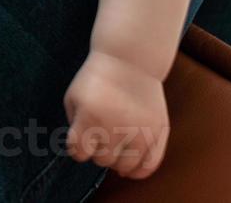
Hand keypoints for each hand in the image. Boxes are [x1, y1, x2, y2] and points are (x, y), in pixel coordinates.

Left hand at [64, 50, 169, 178]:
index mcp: (90, 118)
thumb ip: (73, 125)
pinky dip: (139, 171)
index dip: (78, 149)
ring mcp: (139, 131)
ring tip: (114, 148)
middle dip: (97, 152)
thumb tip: (82, 150)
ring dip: (116, 161)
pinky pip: (150, 164)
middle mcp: (115, 128)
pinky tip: (131, 169)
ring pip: (125, 166)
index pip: (79, 153)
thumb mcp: (73, 96)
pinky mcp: (158, 131)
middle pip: (102, 160)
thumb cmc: (97, 78)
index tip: (80, 141)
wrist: (129, 60)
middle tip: (100, 138)